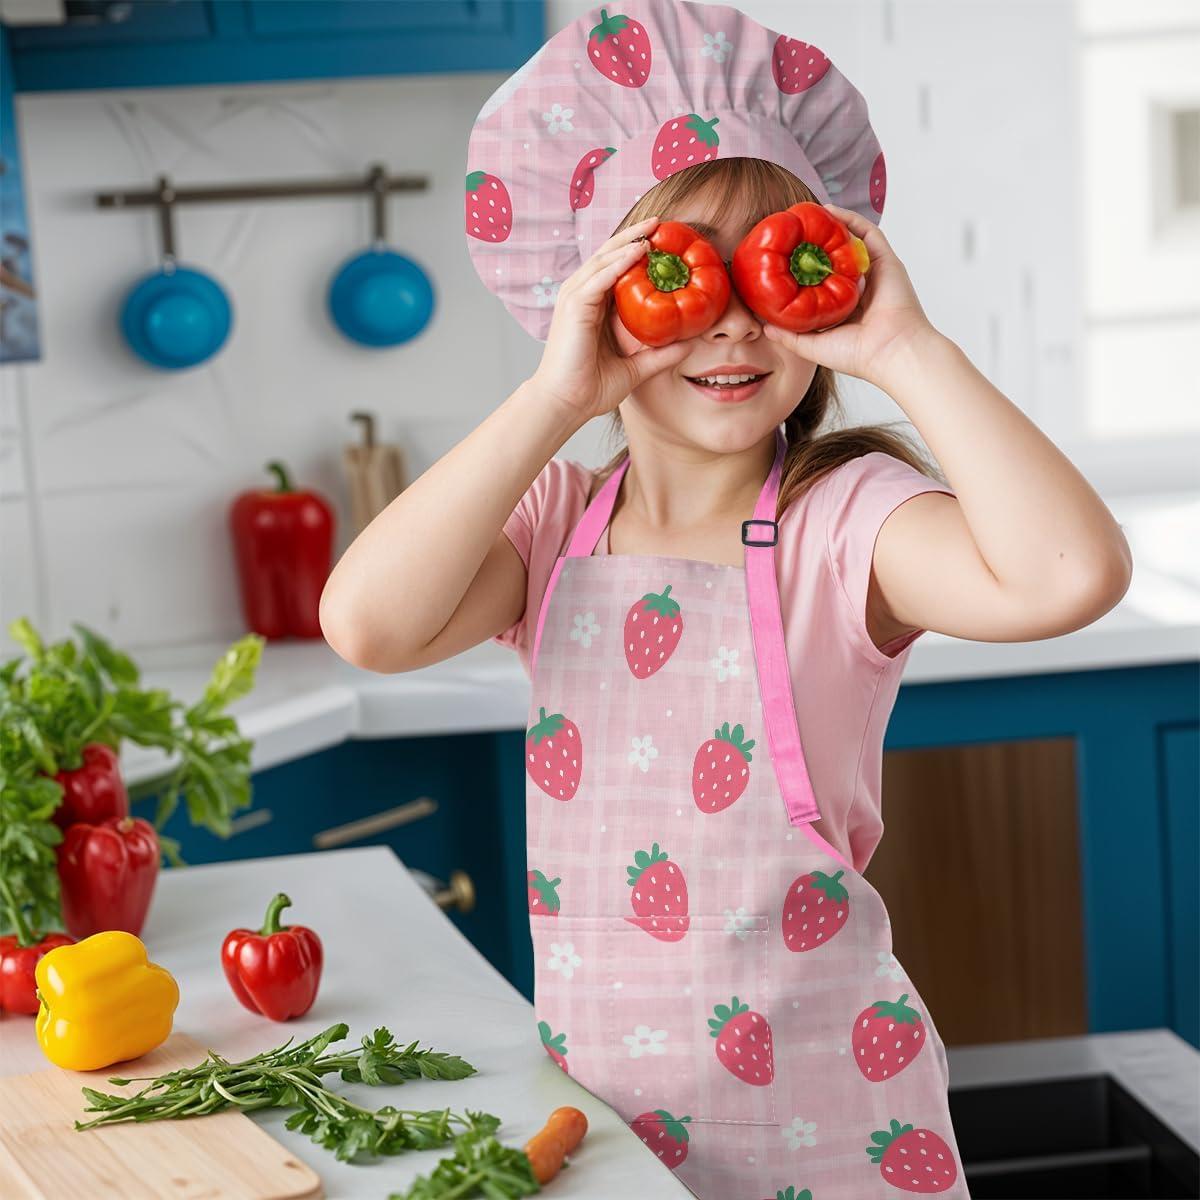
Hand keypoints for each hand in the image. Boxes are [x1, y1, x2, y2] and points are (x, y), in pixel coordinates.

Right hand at [529, 217, 693, 422]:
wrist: (566, 404)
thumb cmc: (592, 388)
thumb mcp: (635, 368)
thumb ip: (659, 356)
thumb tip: (689, 346)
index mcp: (593, 307)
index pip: (615, 270)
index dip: (637, 252)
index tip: (663, 242)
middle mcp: (582, 297)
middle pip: (609, 256)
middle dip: (635, 236)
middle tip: (661, 222)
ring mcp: (575, 298)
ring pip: (604, 260)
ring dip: (629, 241)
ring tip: (654, 228)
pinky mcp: (574, 306)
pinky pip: (600, 277)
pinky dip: (619, 262)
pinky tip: (639, 251)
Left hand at [761, 203, 937, 385]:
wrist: (891, 351)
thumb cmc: (856, 354)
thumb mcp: (812, 347)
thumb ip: (789, 336)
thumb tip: (765, 327)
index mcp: (845, 308)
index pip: (822, 282)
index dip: (804, 269)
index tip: (782, 259)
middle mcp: (860, 288)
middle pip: (835, 258)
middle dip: (815, 244)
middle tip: (792, 231)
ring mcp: (874, 273)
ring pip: (850, 242)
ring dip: (831, 226)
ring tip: (807, 214)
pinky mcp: (886, 261)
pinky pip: (868, 232)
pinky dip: (850, 220)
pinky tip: (829, 211)